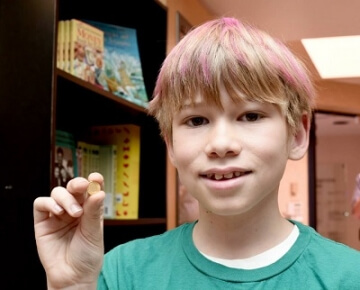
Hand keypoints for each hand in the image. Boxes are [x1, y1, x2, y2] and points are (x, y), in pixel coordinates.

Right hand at [33, 172, 104, 288]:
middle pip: (73, 187)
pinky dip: (49, 203)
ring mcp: (58, 214)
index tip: (96, 177)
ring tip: (74, 213)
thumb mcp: (94, 233)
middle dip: (78, 184)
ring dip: (66, 198)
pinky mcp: (43, 222)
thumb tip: (98, 192)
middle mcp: (75, 209)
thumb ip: (94, 212)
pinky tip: (58, 211)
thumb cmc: (87, 256)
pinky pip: (41, 204)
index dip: (94, 181)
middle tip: (83, 186)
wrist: (72, 277)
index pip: (91, 190)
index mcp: (90, 210)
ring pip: (58, 192)